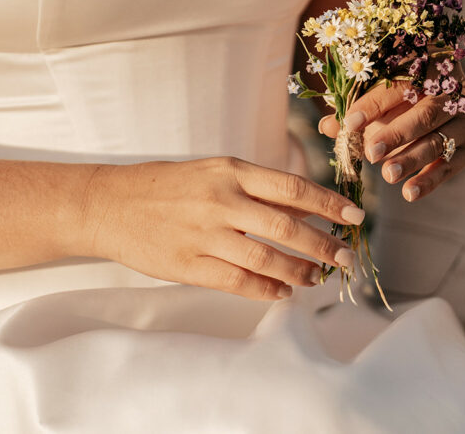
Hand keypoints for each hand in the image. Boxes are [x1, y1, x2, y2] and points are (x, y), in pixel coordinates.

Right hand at [81, 158, 365, 299]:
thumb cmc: (168, 185)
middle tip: (346, 257)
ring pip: (265, 259)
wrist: (109, 203)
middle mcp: (221, 200)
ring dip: (299, 272)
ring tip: (317, 278)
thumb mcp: (215, 171)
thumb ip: (258, 187)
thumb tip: (309, 207)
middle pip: (286, 226)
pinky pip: (237, 283)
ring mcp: (204, 234)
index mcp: (232, 171)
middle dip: (323, 245)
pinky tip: (283, 293)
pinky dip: (266, 290)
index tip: (355, 216)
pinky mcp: (187, 265)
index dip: (329, 204)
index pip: (293, 188)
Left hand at [318, 78, 464, 201]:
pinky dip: (430, 180)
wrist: (440, 101)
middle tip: (370, 153)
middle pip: (426, 113)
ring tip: (388, 175)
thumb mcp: (378, 98)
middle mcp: (454, 91)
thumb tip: (327, 127)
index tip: (350, 123)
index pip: (401, 85)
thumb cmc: (400, 97)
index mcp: (428, 68)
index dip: (374, 104)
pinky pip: (451, 164)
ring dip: (412, 159)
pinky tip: (409, 192)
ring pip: (440, 140)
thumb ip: (354, 113)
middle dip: (397, 134)